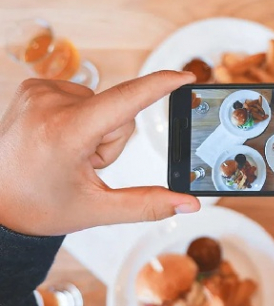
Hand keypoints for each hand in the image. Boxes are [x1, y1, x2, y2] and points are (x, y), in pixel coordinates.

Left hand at [0, 71, 199, 235]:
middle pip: (118, 112)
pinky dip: (81, 119)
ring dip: (96, 130)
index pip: (126, 100)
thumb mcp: (97, 209)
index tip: (185, 76)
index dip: (160, 86)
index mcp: (65, 133)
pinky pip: (82, 97)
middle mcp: (49, 103)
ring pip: (102, 105)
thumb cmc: (38, 207)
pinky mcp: (35, 87)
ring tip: (69, 153)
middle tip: (84, 164)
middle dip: (113, 140)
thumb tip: (188, 204)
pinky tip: (60, 139)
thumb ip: (148, 205)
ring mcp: (39, 92)